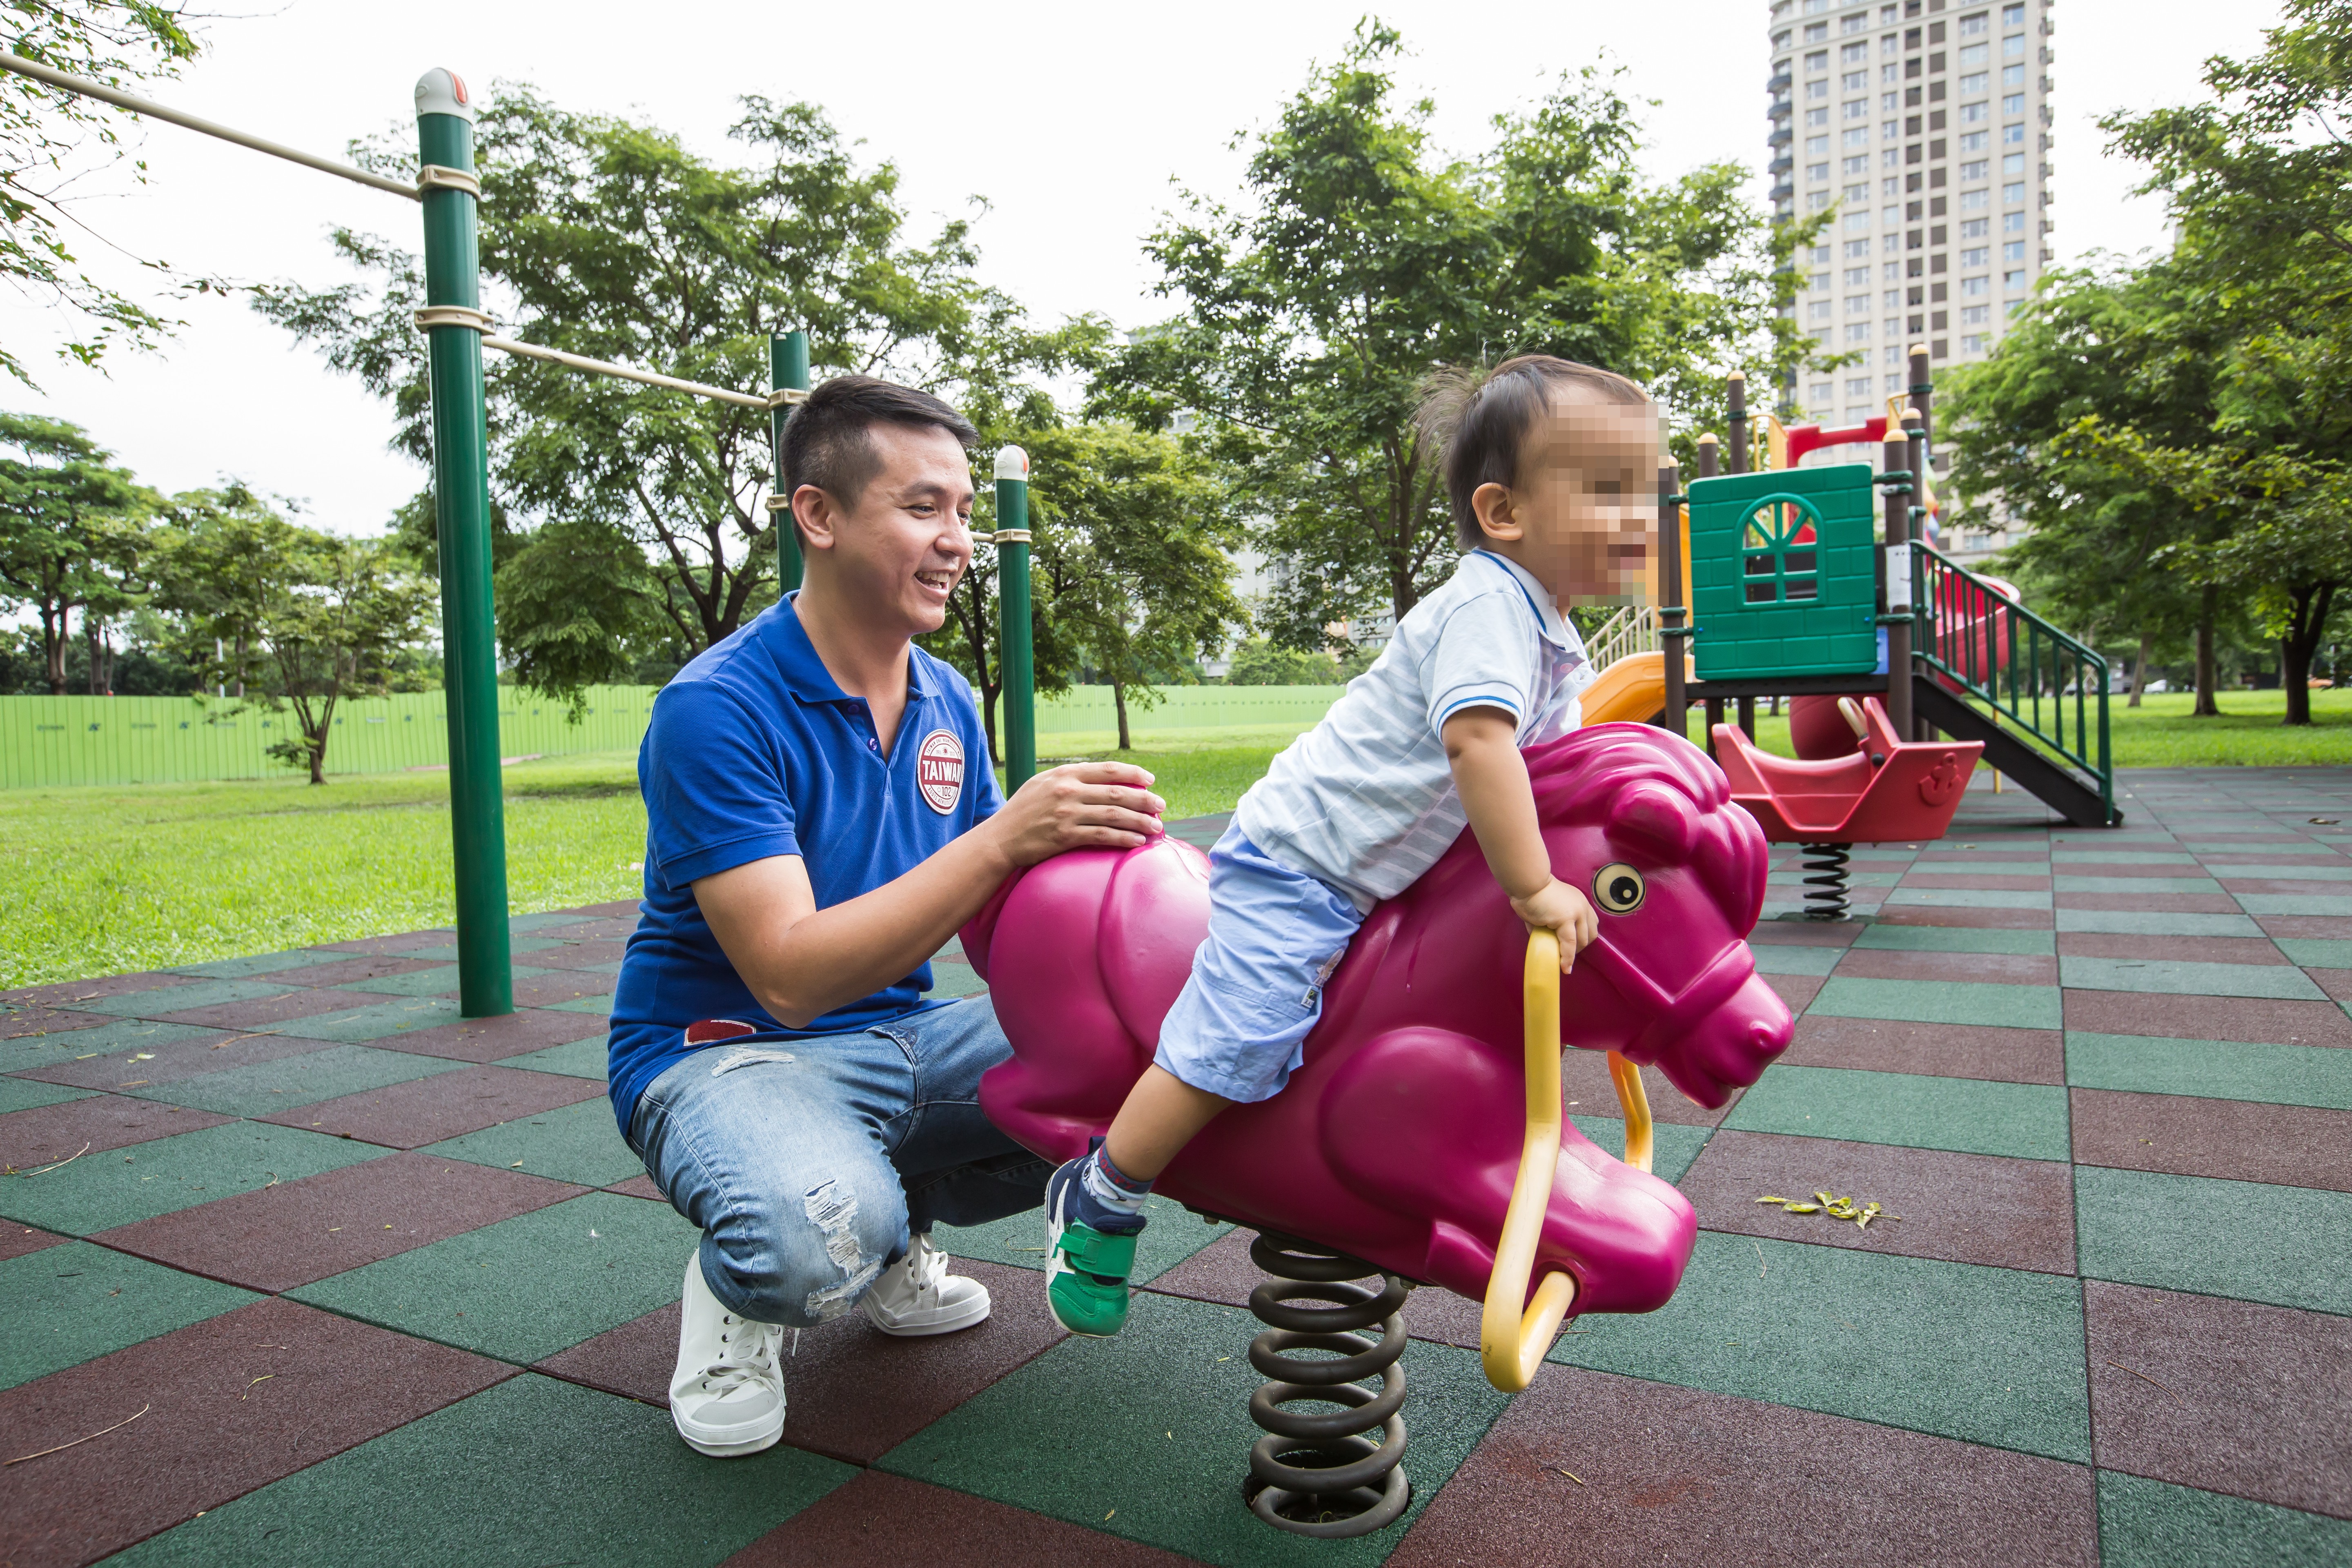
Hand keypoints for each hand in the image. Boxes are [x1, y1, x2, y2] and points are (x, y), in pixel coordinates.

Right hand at [985, 761, 1165, 867]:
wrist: (999, 839)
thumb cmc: (1023, 812)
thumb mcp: (1043, 784)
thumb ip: (1070, 779)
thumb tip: (1103, 780)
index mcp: (1064, 774)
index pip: (1107, 770)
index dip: (1133, 773)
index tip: (1150, 780)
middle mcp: (1067, 790)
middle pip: (1117, 793)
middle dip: (1144, 799)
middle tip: (1161, 806)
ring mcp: (1066, 814)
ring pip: (1114, 815)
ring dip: (1140, 821)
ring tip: (1157, 827)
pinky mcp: (1065, 836)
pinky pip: (1102, 836)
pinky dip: (1123, 838)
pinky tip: (1137, 842)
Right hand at [1510, 877, 1597, 970]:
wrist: (1527, 883)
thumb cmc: (1532, 893)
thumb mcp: (1549, 907)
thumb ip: (1552, 923)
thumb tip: (1545, 940)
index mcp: (1580, 902)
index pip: (1591, 923)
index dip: (1584, 937)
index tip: (1575, 946)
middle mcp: (1582, 906)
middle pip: (1591, 934)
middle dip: (1580, 948)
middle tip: (1567, 955)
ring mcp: (1576, 912)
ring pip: (1582, 941)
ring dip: (1574, 954)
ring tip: (1564, 962)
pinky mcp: (1566, 919)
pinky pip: (1570, 944)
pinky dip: (1567, 958)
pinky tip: (1564, 966)